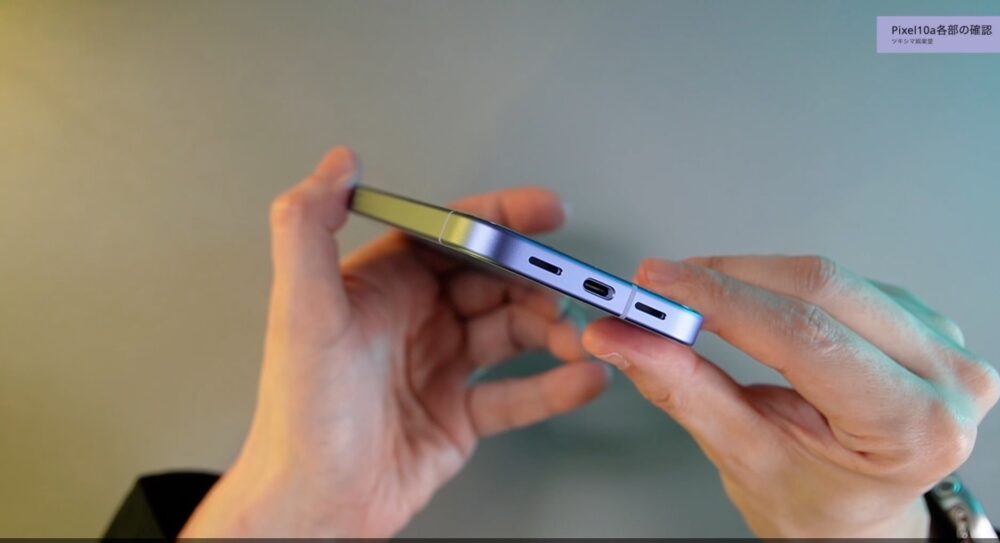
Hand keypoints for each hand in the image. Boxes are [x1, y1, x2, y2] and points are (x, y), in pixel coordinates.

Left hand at [179, 148, 609, 536]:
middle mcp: (416, 320)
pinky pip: (518, 393)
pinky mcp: (460, 414)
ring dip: (554, 332)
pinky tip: (582, 379)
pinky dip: (554, 387)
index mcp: (383, 286)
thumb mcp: (301, 311)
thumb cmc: (300, 417)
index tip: (544, 213)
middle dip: (537, 283)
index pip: (453, 236)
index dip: (503, 220)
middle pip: (495, 283)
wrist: (314, 508)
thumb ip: (309, 227)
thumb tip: (337, 163)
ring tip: (581, 340)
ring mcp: (441, 366)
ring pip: (514, 332)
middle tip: (570, 290)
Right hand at [582, 255, 999, 536]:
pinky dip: (778, 285)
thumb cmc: (818, 503)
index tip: (656, 285)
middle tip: (657, 288)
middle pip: (819, 289)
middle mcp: (947, 377)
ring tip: (695, 306)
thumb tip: (625, 337)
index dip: (719, 300)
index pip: (804, 336)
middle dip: (725, 280)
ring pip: (825, 276)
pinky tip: (752, 306)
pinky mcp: (920, 319)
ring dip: (749, 280)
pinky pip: (838, 281)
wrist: (859, 517)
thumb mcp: (743, 457)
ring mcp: (942, 341)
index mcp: (915, 427)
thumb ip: (684, 389)